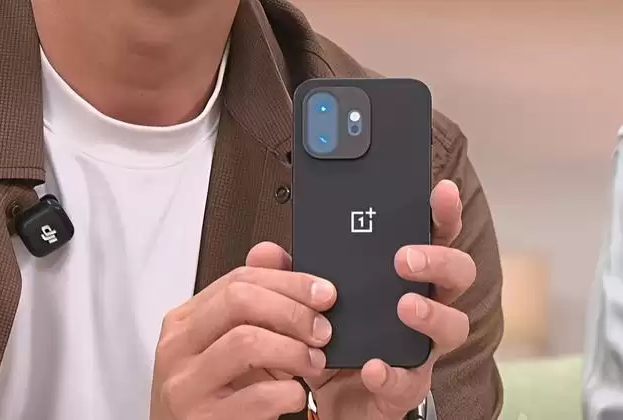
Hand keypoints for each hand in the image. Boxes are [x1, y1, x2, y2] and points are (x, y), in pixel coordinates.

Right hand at [149, 243, 336, 419]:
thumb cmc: (212, 391)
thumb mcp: (227, 340)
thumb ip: (251, 297)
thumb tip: (273, 253)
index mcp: (184, 320)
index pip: (238, 280)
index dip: (288, 281)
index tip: (324, 292)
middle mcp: (177, 347)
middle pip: (239, 301)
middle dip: (292, 310)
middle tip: (322, 330)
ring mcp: (185, 384)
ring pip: (247, 342)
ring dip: (294, 350)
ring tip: (313, 363)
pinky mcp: (203, 419)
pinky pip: (257, 395)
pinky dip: (290, 393)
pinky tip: (296, 395)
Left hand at [249, 180, 474, 419]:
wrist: (326, 393)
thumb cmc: (330, 332)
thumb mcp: (307, 297)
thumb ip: (289, 273)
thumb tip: (266, 251)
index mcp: (403, 275)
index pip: (433, 236)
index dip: (442, 212)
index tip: (439, 190)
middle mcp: (424, 306)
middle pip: (459, 274)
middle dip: (439, 260)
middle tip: (404, 258)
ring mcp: (420, 347)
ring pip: (454, 326)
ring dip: (432, 313)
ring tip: (404, 305)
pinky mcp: (405, 386)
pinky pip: (411, 381)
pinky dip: (392, 373)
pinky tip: (371, 366)